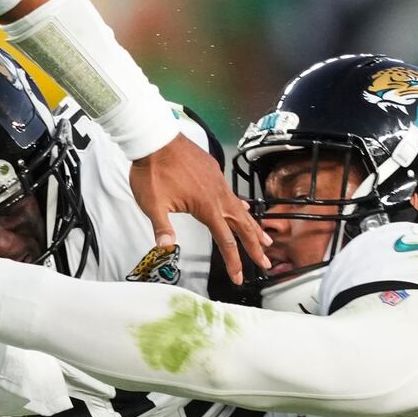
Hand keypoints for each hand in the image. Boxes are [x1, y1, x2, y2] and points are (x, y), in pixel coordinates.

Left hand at [129, 134, 268, 284]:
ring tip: (266, 238)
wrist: (155, 139)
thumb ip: (162, 227)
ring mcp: (218, 182)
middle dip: (255, 246)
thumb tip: (165, 248)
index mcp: (206, 207)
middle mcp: (218, 195)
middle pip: (242, 226)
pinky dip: (239, 205)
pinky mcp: (213, 171)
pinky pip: (232, 193)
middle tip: (265, 262)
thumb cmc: (152, 171)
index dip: (233, 262)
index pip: (226, 241)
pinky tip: (242, 206)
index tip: (239, 277)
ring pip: (240, 209)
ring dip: (253, 226)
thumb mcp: (152, 204)